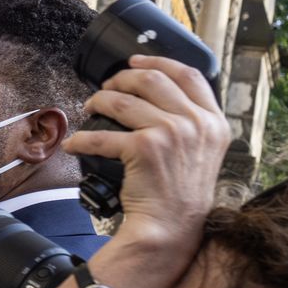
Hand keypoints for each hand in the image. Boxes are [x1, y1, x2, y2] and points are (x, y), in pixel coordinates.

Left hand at [66, 54, 229, 275]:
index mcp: (214, 121)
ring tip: (87, 109)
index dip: (158, 60)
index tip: (135, 60)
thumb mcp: (202, 151)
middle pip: (152, 79)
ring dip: (97, 101)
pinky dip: (81, 139)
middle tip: (105, 89)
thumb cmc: (180, 192)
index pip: (189, 75)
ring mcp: (172, 133)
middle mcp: (197, 123)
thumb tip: (159, 94)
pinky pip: (101, 134)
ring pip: (122, 101)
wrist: (172, 227)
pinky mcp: (145, 148)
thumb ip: (191, 122)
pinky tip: (73, 145)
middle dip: (121, 79)